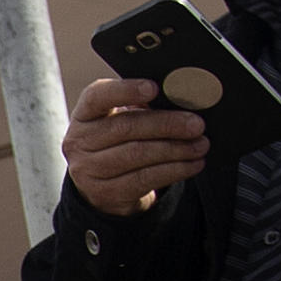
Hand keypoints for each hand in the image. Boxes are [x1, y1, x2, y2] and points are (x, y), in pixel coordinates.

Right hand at [62, 75, 207, 218]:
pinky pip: (145, 179)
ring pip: (137, 155)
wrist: (99, 184)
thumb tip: (178, 99)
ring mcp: (89, 170)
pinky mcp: (106, 193)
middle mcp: (80, 142)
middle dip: (166, 124)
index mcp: (84, 114)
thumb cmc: (117, 141)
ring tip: (200, 145)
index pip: (98, 97)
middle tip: (196, 124)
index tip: (154, 88)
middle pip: (126, 128)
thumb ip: (140, 107)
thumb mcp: (118, 119)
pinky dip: (174, 170)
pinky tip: (192, 164)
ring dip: (175, 149)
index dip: (125, 90)